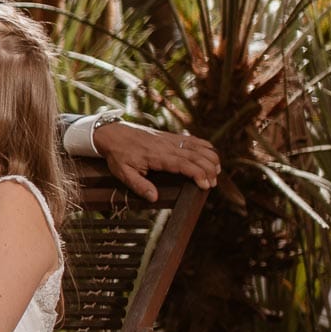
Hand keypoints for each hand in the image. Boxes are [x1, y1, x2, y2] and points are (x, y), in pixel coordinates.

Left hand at [94, 121, 219, 200]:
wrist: (112, 133)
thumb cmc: (117, 155)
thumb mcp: (123, 173)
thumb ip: (139, 185)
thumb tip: (154, 198)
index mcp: (157, 156)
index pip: (184, 164)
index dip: (198, 174)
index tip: (206, 185)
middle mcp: (167, 145)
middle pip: (196, 155)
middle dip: (209, 169)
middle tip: (214, 183)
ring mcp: (170, 139)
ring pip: (197, 146)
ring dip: (210, 157)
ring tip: (217, 170)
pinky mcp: (170, 136)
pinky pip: (191, 139)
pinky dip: (204, 146)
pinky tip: (211, 154)